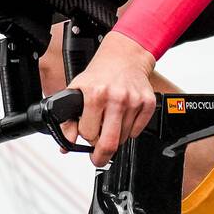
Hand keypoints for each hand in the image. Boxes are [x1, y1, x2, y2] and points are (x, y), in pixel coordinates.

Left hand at [62, 31, 156, 166]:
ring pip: (123, 139)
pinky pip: (137, 131)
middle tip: (98, 157)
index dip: (85, 136)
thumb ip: (68, 119)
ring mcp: (134, 101)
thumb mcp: (77, 90)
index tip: (86, 134)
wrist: (124, 56)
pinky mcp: (148, 103)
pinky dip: (129, 130)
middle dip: (101, 156)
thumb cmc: (100, 73)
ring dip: (115, 137)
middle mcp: (116, 97)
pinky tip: (123, 117)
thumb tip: (66, 144)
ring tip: (110, 122)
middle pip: (110, 143)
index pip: (88, 134)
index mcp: (95, 94)